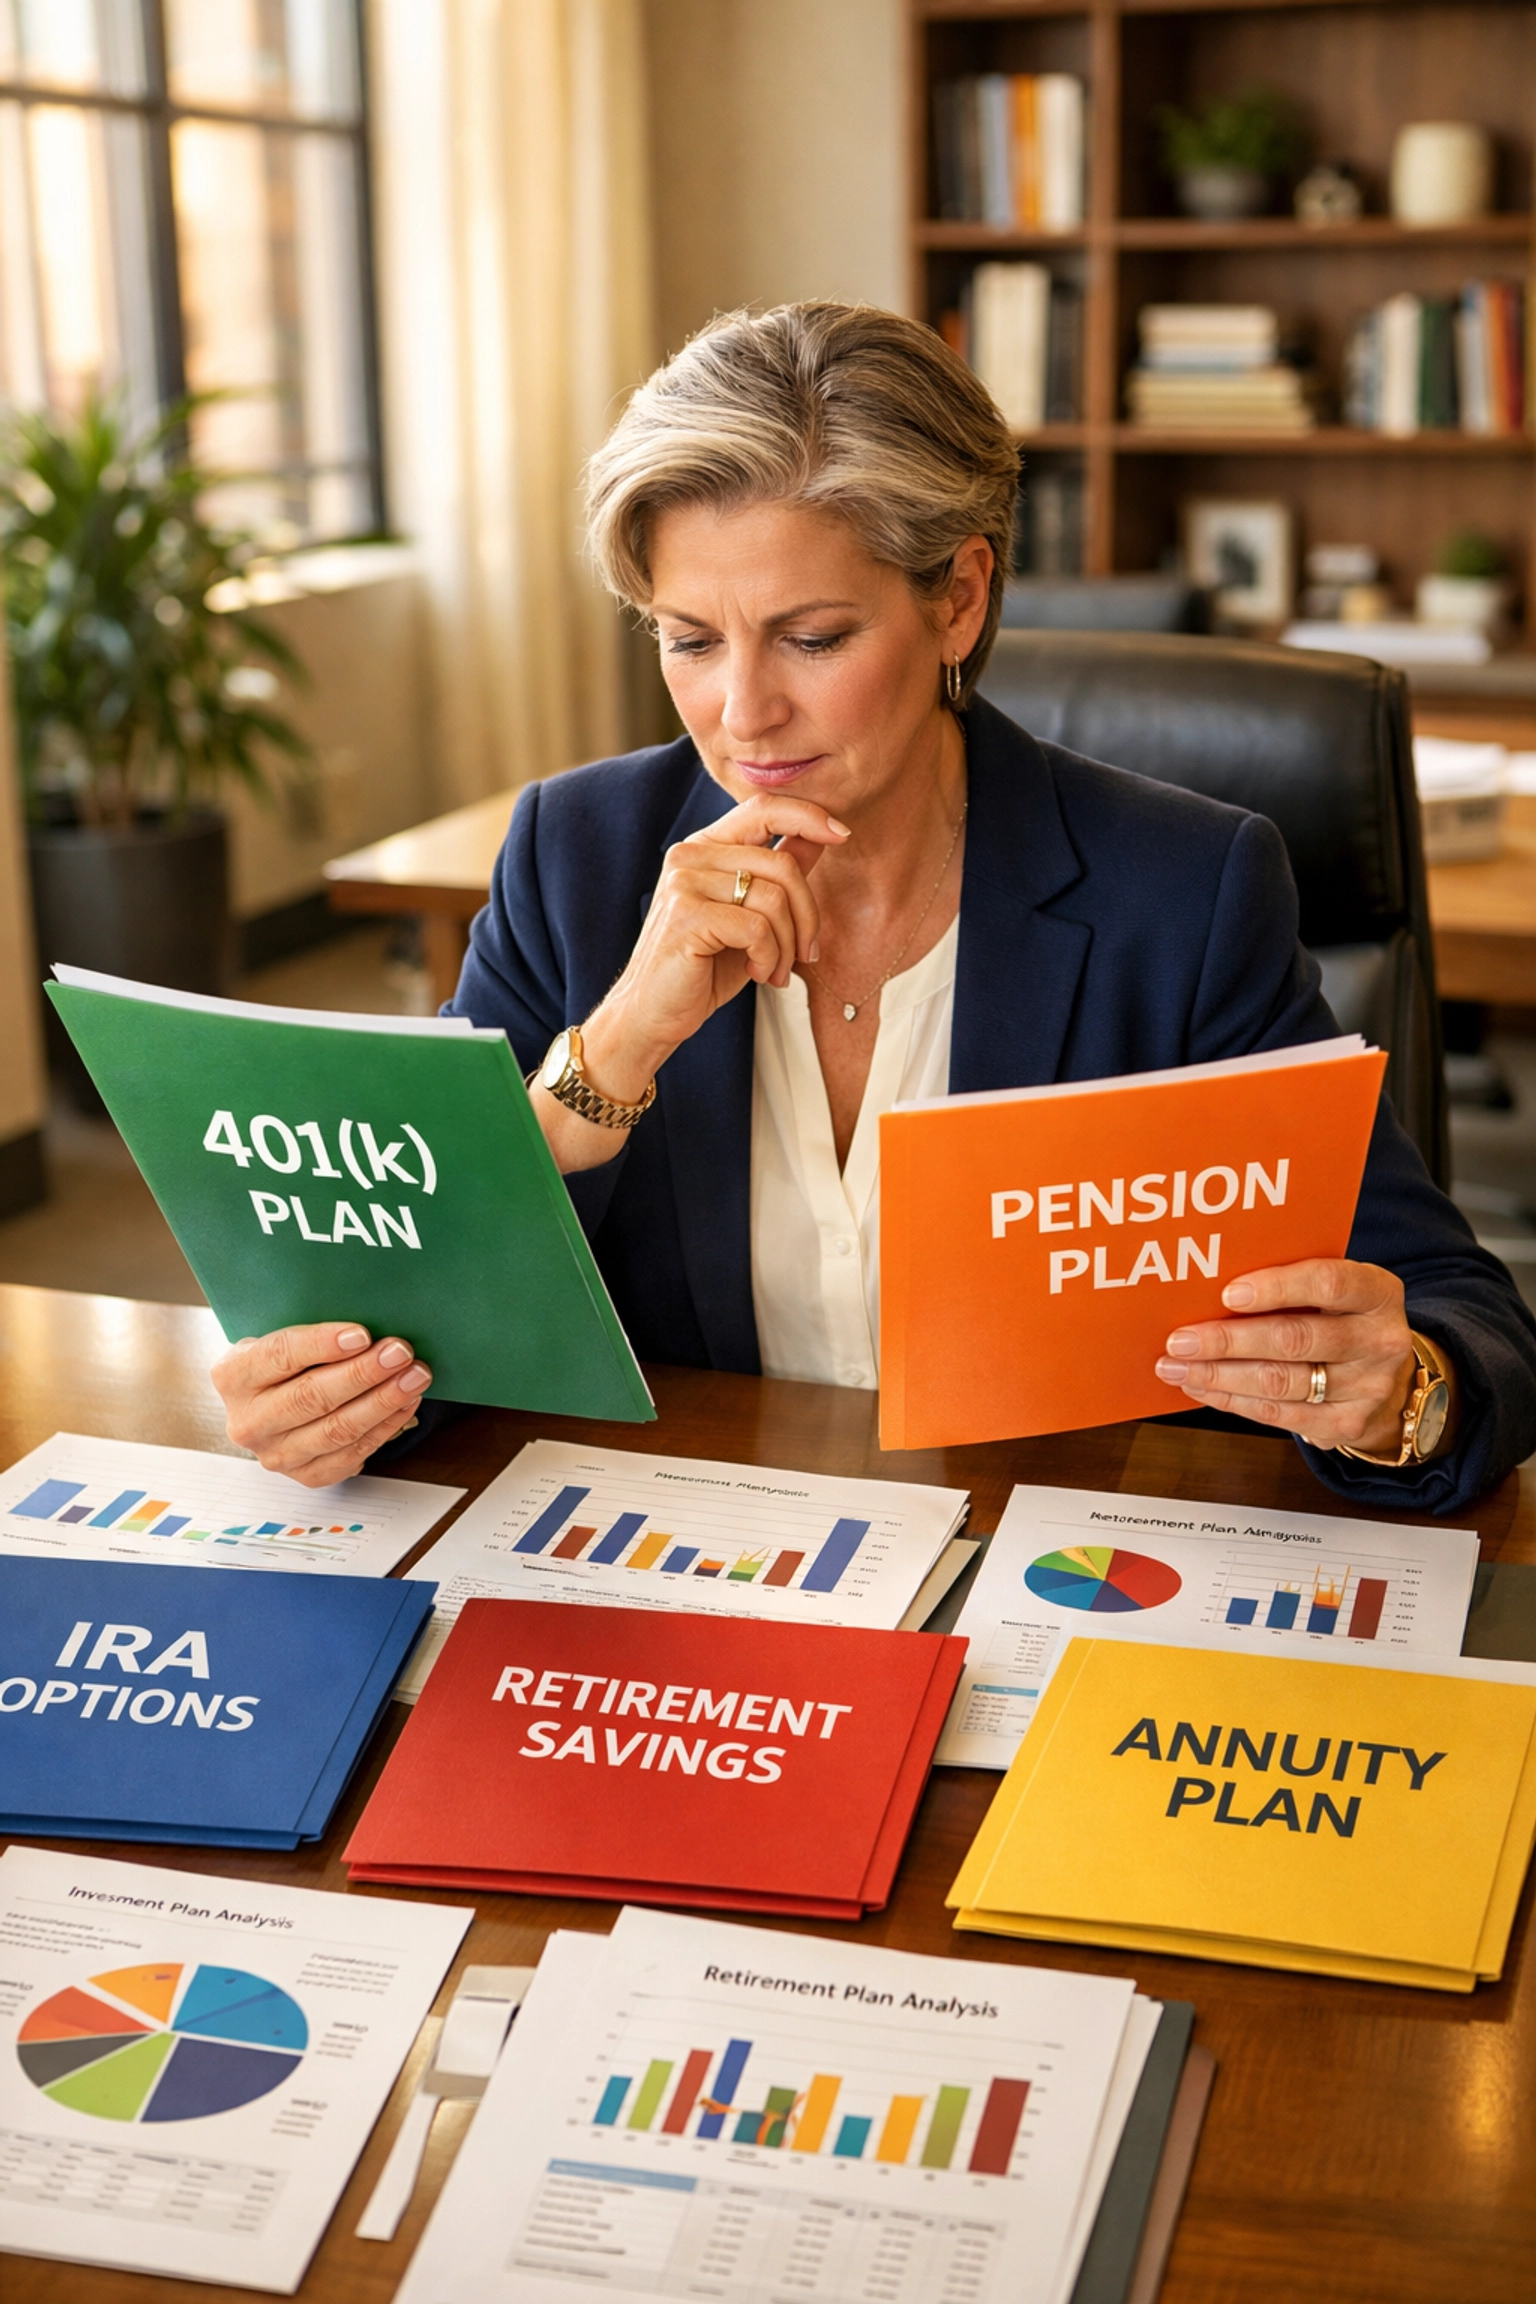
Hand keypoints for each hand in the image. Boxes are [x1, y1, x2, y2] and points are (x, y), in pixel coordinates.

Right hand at [211, 1324, 432, 1487]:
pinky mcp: (305, 1475)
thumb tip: (368, 1323)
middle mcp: (248, 1421)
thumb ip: (309, 1330)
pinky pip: (352, 1454)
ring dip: (383, 1402)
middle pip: (311, 1397)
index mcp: (233, 1376)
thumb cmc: (283, 1364)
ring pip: (336, 1430)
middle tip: (400, 1353)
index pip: (279, 1356)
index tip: (362, 1334)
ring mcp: (275, 1454)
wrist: (269, 1404)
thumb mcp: (278, 1337)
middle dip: (363, 1373)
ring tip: (414, 1376)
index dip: (322, 1344)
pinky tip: (406, 1403)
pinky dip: (385, 1427)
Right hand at [534, 794, 848, 1170]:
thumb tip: (821, 834)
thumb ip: (778, 874)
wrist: (652, 1014)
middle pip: (781, 863)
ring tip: (774, 971)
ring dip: (787, 945)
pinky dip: (768, 957)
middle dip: (808, 915)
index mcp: (705, 847)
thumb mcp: (750, 917)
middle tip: (807, 954)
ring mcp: (684, 882)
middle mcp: (690, 855)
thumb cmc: (702, 968)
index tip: (842, 834)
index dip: (808, 814)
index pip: (763, 807)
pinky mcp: (686, 915)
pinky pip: (757, 927)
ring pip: (774, 898)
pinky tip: (756, 974)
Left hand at [1154, 1258, 1424, 1456]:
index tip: (1228, 1294)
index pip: (1328, 1282)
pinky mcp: (1347, 1425)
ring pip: (1280, 1382)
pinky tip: (1202, 1388)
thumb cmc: (1339, 1319)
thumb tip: (1208, 1285)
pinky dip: (1233, 1400)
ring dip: (1219, 1375)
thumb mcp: (1331, 1292)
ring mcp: (1368, 1388)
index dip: (1276, 1287)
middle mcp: (1380, 1341)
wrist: (1387, 1377)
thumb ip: (1289, 1282)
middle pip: (1294, 1339)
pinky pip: (1279, 1414)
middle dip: (1227, 1340)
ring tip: (1176, 1367)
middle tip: (1178, 1341)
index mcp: (1377, 1293)